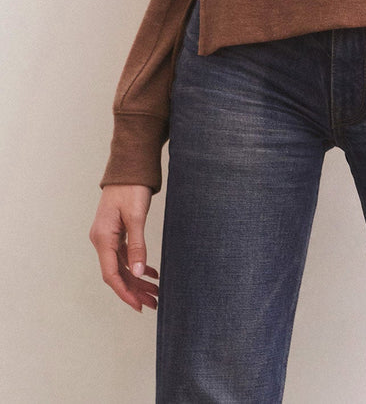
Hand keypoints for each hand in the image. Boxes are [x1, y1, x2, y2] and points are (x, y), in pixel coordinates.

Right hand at [89, 184, 159, 311]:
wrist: (128, 167)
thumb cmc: (130, 188)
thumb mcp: (135, 216)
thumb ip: (137, 245)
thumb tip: (137, 273)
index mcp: (103, 238)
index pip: (111, 274)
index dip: (125, 292)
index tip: (138, 305)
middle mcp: (102, 240)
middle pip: (117, 273)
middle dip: (135, 290)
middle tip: (154, 303)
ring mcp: (108, 237)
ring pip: (122, 266)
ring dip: (137, 280)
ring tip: (155, 292)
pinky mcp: (116, 233)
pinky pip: (125, 256)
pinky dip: (137, 265)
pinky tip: (151, 273)